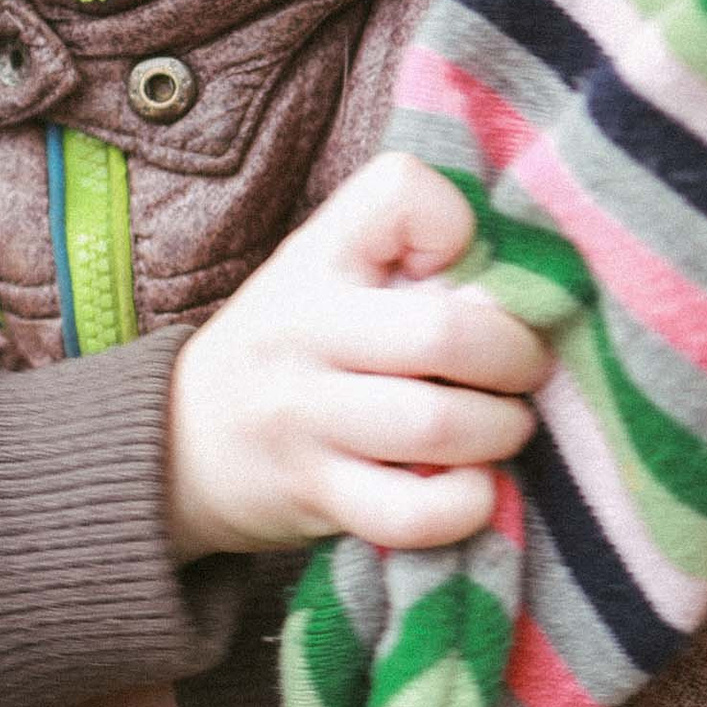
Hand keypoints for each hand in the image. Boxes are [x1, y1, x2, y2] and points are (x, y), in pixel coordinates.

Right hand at [166, 154, 547, 560]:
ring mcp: (306, 419)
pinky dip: (467, 503)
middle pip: (443, 333)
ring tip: (505, 426)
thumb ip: (407, 250)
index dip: (457, 225)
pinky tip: (473, 486)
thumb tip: (516, 287)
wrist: (181, 441)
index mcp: (316, 257)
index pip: (402, 193)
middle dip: (517, 356)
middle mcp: (304, 331)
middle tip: (525, 370)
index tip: (459, 268)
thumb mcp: (324, 268)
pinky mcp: (317, 496)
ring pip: (437, 425)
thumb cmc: (290, 344)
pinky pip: (413, 513)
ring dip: (502, 430)